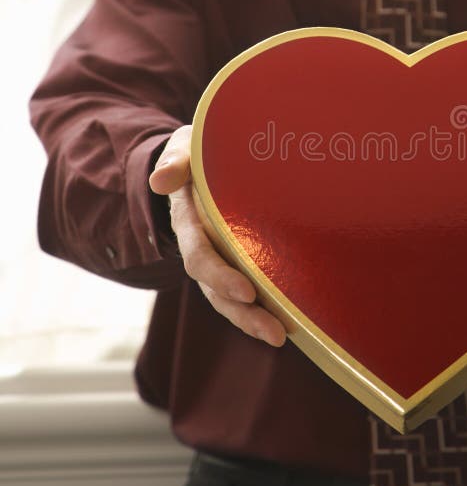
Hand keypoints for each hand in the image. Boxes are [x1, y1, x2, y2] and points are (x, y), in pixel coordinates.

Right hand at [149, 124, 286, 345]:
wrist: (196, 163)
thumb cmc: (195, 153)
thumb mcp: (183, 149)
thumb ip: (175, 161)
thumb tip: (161, 180)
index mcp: (188, 221)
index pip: (200, 255)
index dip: (219, 275)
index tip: (247, 291)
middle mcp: (200, 247)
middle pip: (216, 288)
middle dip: (243, 312)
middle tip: (274, 331)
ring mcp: (215, 259)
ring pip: (228, 299)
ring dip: (252, 320)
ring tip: (280, 337)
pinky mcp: (232, 263)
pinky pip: (242, 292)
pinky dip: (259, 310)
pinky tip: (286, 324)